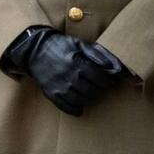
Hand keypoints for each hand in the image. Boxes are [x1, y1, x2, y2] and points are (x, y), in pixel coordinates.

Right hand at [5, 26, 127, 114]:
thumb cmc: (62, 46)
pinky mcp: (51, 94)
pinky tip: (79, 105)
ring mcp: (59, 86)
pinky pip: (68, 107)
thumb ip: (101, 55)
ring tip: (89, 91)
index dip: (109, 81)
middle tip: (98, 85)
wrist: (35, 50)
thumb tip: (118, 68)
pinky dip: (76, 109)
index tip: (109, 80)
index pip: (101, 78)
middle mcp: (69, 76)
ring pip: (82, 100)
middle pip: (93, 91)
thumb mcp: (82, 44)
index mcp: (78, 62)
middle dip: (100, 89)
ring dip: (89, 98)